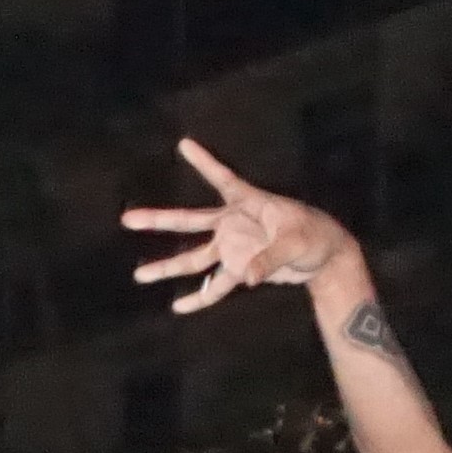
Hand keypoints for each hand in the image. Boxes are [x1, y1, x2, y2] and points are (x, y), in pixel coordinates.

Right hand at [122, 137, 352, 317]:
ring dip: (168, 267)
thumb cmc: (313, 237)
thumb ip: (269, 258)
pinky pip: (215, 286)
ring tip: (140, 275)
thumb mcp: (295, 243)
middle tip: (128, 219)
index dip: (205, 162)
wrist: (323, 257)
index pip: (223, 179)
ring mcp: (232, 248)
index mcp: (248, 204)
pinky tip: (179, 308)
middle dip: (158, 221)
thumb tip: (247, 277)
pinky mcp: (239, 269)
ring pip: (193, 259)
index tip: (184, 144)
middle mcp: (232, 224)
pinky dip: (200, 298)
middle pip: (189, 221)